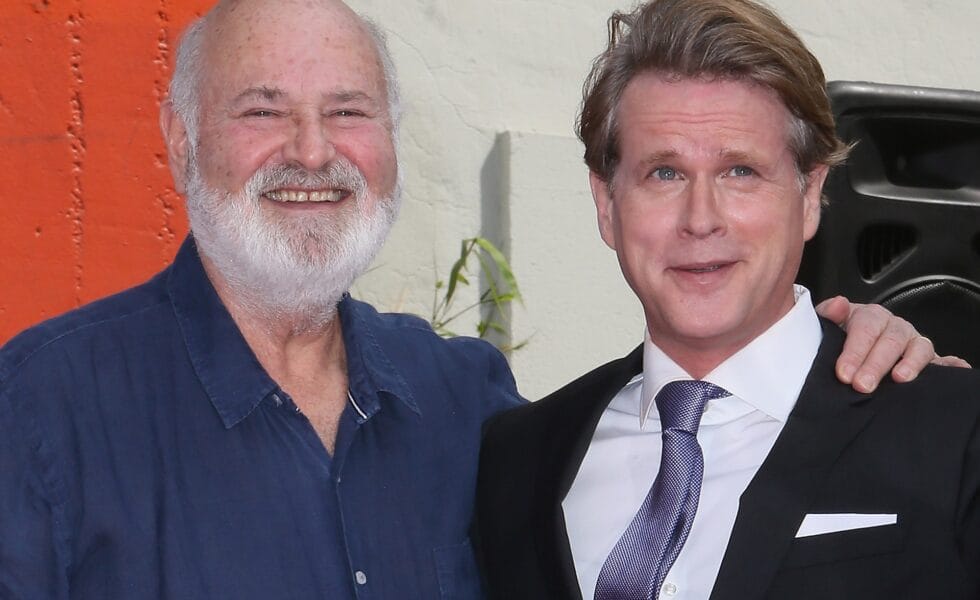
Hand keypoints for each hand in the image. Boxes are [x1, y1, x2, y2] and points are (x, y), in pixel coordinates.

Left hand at [815, 295, 970, 392]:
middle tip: (862, 385)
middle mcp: (894, 327)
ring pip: (917, 349)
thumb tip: (838, 304)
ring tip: (900, 379)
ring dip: (911, 364)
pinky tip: (956, 369)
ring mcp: (913, 343)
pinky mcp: (928, 360)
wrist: (852, 351)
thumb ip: (827, 315)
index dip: (854, 351)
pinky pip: (943, 362)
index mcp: (870, 316)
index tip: (843, 373)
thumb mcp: (828, 326)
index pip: (864, 329)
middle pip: (890, 342)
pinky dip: (951, 365)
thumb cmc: (839, 338)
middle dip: (875, 365)